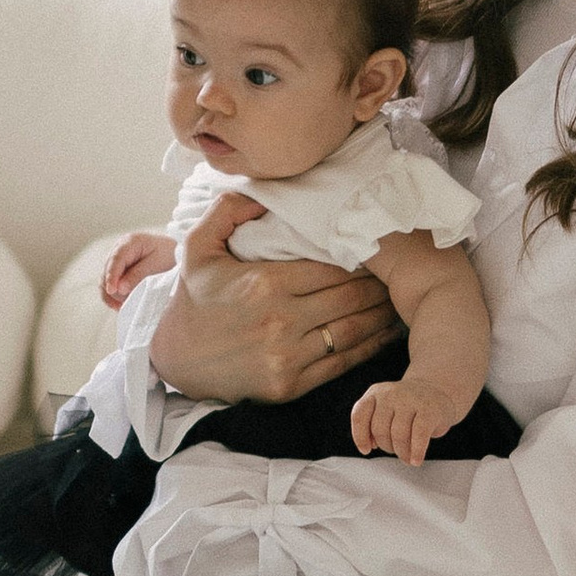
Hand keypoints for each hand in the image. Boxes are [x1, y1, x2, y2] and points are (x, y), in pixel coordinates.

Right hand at [100, 230, 178, 311]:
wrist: (174, 251)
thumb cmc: (168, 254)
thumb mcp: (157, 264)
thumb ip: (138, 275)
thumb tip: (119, 288)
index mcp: (129, 242)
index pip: (116, 259)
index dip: (112, 276)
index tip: (112, 291)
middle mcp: (118, 249)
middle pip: (106, 270)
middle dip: (113, 288)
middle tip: (125, 302)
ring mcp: (116, 259)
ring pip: (104, 279)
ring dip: (111, 294)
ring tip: (122, 306)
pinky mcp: (117, 269)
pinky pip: (109, 284)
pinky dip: (113, 295)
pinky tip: (119, 305)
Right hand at [149, 190, 397, 405]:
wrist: (175, 362)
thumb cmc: (193, 300)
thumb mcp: (197, 247)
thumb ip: (229, 210)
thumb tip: (265, 191)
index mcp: (264, 283)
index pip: (332, 265)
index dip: (362, 256)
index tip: (379, 249)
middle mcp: (280, 320)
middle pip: (350, 296)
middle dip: (381, 283)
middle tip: (401, 271)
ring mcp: (287, 356)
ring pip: (354, 329)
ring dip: (384, 314)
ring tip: (401, 298)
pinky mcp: (291, 384)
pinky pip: (343, 363)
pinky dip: (371, 347)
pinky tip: (385, 333)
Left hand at [351, 377, 467, 464]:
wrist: (436, 391)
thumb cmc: (408, 406)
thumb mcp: (385, 408)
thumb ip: (373, 424)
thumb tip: (369, 445)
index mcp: (376, 393)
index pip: (360, 415)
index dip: (360, 436)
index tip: (366, 450)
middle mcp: (391, 393)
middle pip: (380, 429)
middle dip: (387, 447)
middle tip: (397, 451)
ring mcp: (411, 399)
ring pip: (398, 434)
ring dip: (402, 452)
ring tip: (408, 456)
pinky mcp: (429, 410)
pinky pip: (419, 435)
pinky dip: (416, 451)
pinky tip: (416, 460)